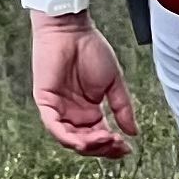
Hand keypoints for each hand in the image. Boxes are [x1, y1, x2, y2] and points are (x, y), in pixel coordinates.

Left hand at [31, 15, 138, 157]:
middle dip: (102, 148)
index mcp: (89, 111)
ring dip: (88, 145)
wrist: (72, 30)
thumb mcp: (113, 83)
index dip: (113, 146)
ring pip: (70, 139)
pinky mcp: (45, 102)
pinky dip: (68, 137)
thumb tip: (134, 132)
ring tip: (105, 140)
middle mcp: (73, 114)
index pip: (100, 137)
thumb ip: (122, 108)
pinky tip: (83, 140)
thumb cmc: (91, 50)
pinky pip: (53, 126)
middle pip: (86, 143)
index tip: (128, 148)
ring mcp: (58, 109)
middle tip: (117, 144)